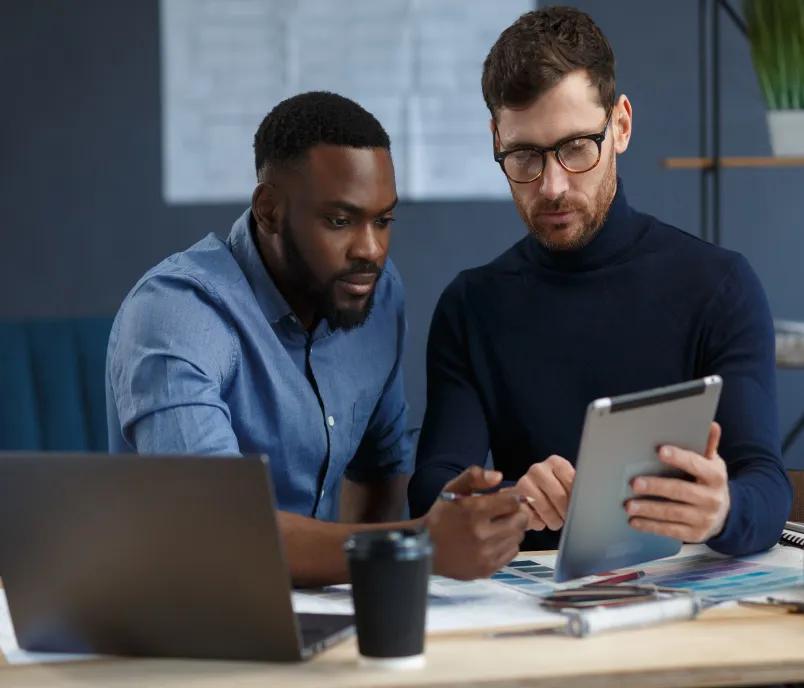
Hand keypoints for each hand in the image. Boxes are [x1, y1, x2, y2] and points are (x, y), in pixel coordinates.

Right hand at [426, 466, 528, 579]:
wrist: (425, 548)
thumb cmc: (441, 516)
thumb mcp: (452, 489)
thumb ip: (474, 477)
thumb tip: (499, 476)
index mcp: (474, 511)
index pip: (511, 501)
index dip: (511, 498)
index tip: (505, 499)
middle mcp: (482, 534)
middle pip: (520, 520)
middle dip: (516, 513)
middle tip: (506, 513)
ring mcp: (486, 554)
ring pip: (518, 537)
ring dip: (512, 529)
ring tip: (498, 527)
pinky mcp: (488, 569)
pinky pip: (512, 553)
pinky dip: (507, 545)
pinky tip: (494, 541)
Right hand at [515, 455, 575, 530]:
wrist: (527, 494)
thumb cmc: (555, 490)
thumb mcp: (568, 484)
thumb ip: (577, 488)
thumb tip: (590, 500)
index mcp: (556, 462)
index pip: (572, 482)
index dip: (577, 499)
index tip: (579, 507)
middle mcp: (538, 469)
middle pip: (559, 496)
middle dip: (566, 512)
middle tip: (567, 518)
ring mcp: (524, 482)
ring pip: (545, 508)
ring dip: (553, 520)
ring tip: (556, 521)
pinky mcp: (513, 499)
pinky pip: (530, 516)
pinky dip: (538, 523)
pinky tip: (540, 520)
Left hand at [626, 422, 729, 541]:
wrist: (726, 513)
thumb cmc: (709, 481)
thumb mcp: (712, 463)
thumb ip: (707, 446)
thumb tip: (711, 425)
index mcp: (715, 476)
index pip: (696, 465)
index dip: (678, 458)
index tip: (659, 451)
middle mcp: (712, 498)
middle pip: (681, 491)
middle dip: (657, 487)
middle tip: (634, 483)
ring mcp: (704, 518)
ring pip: (673, 513)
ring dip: (649, 509)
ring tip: (628, 505)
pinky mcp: (695, 534)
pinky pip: (670, 530)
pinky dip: (651, 526)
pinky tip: (634, 521)